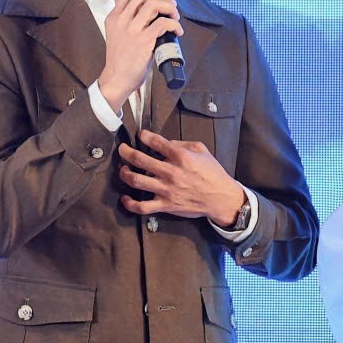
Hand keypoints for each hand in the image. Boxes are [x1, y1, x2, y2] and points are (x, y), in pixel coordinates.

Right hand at [95, 0, 183, 111]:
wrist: (117, 79)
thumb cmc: (122, 59)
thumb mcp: (118, 34)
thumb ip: (130, 21)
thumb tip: (153, 9)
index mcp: (114, 17)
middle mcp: (121, 21)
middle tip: (172, 4)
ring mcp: (132, 31)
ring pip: (153, 5)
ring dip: (169, 8)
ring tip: (175, 17)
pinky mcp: (143, 42)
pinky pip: (162, 23)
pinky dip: (174, 24)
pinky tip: (177, 31)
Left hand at [117, 130, 244, 224]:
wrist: (220, 198)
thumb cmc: (212, 172)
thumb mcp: (202, 150)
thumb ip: (182, 144)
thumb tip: (165, 143)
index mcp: (181, 157)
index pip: (156, 142)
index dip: (145, 136)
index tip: (140, 135)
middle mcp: (171, 172)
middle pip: (140, 160)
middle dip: (127, 152)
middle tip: (122, 149)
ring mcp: (166, 190)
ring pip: (137, 181)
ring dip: (125, 174)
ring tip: (123, 169)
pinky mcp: (165, 205)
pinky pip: (143, 207)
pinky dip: (130, 204)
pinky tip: (125, 198)